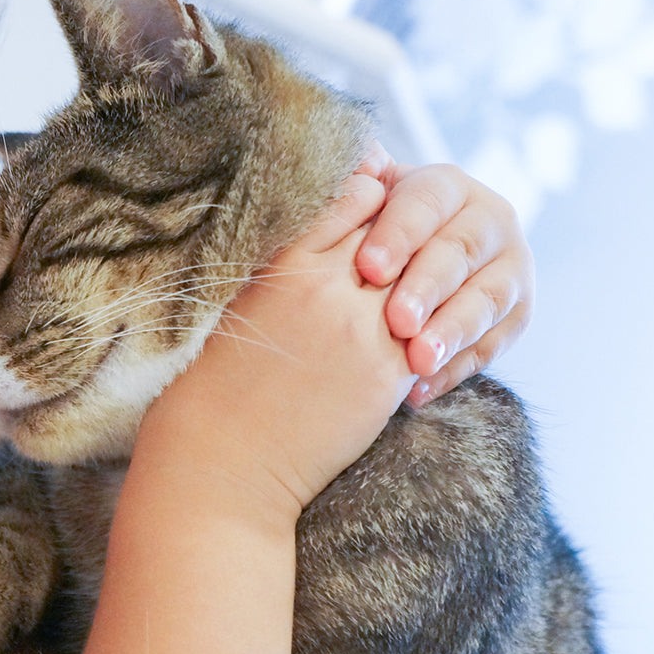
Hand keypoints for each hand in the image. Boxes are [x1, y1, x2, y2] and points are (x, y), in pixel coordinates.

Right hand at [146, 171, 415, 514]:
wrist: (227, 455)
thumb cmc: (224, 380)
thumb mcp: (247, 299)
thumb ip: (291, 258)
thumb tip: (333, 225)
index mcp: (286, 263)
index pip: (354, 198)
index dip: (373, 200)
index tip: (377, 214)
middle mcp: (326, 287)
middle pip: (394, 233)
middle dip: (407, 238)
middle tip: (408, 252)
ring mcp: (361, 329)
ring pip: (420, 280)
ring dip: (424, 283)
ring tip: (411, 296)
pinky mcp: (387, 373)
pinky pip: (428, 333)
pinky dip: (429, 328)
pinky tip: (414, 335)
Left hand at [351, 155, 532, 406]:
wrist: (398, 270)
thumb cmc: (362, 234)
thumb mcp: (355, 204)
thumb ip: (352, 180)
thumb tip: (356, 154)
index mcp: (445, 186)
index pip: (427, 202)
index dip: (398, 234)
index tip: (367, 268)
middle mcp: (488, 219)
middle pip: (460, 251)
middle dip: (427, 288)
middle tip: (397, 322)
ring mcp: (510, 267)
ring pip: (488, 298)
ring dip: (452, 332)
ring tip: (416, 362)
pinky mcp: (516, 314)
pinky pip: (493, 345)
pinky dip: (456, 370)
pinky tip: (419, 392)